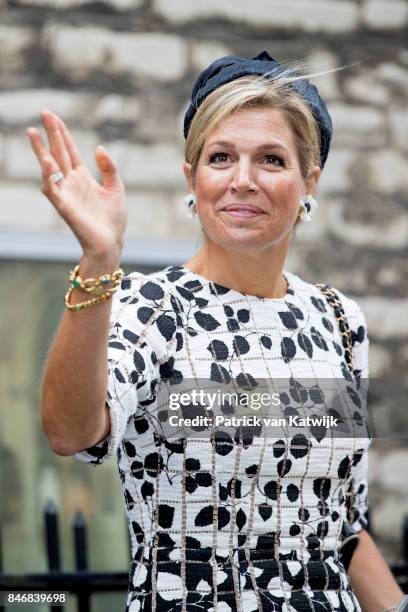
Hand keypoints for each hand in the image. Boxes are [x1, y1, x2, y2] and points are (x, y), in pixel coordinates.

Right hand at [27, 110, 126, 257]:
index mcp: (83, 177)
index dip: (62, 132)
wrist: (111, 241)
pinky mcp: (64, 206)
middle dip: (50, 133)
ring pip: (49, 167)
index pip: (70, 150)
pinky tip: (47, 160)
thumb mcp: (116, 187)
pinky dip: (47, 175)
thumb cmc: (113, 219)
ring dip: (40, 150)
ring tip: (32, 132)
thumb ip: (109, 167)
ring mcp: (66, 193)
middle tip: (42, 112)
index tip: (53, 116)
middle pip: (58, 152)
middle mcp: (71, 182)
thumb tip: (99, 148)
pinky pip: (51, 188)